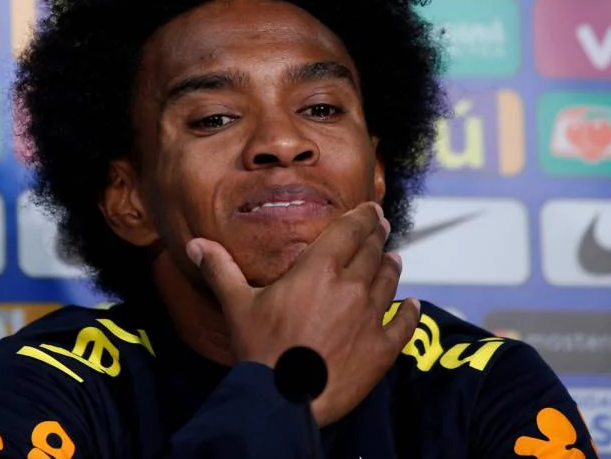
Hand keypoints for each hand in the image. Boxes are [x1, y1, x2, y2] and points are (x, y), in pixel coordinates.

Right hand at [186, 202, 419, 426]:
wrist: (283, 400)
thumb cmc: (260, 350)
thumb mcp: (237, 306)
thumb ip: (221, 270)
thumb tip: (197, 245)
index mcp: (318, 270)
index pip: (349, 231)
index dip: (363, 217)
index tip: (371, 209)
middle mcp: (350, 287)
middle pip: (372, 252)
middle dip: (378, 236)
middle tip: (381, 228)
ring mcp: (370, 318)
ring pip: (389, 282)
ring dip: (391, 267)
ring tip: (393, 259)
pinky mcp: (381, 349)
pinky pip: (403, 324)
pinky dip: (410, 312)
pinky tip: (413, 305)